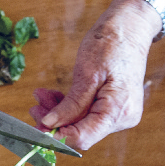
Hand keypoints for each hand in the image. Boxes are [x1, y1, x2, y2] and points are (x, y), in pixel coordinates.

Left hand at [30, 0, 159, 149]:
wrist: (130, 28)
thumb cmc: (111, 44)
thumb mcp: (87, 73)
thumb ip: (70, 105)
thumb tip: (50, 125)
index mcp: (118, 110)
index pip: (83, 137)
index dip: (57, 136)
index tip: (37, 126)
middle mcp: (123, 118)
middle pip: (82, 132)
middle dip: (56, 122)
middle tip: (35, 107)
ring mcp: (120, 114)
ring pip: (83, 124)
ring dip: (60, 113)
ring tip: (42, 97)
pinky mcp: (115, 108)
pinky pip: (89, 115)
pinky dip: (71, 108)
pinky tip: (55, 96)